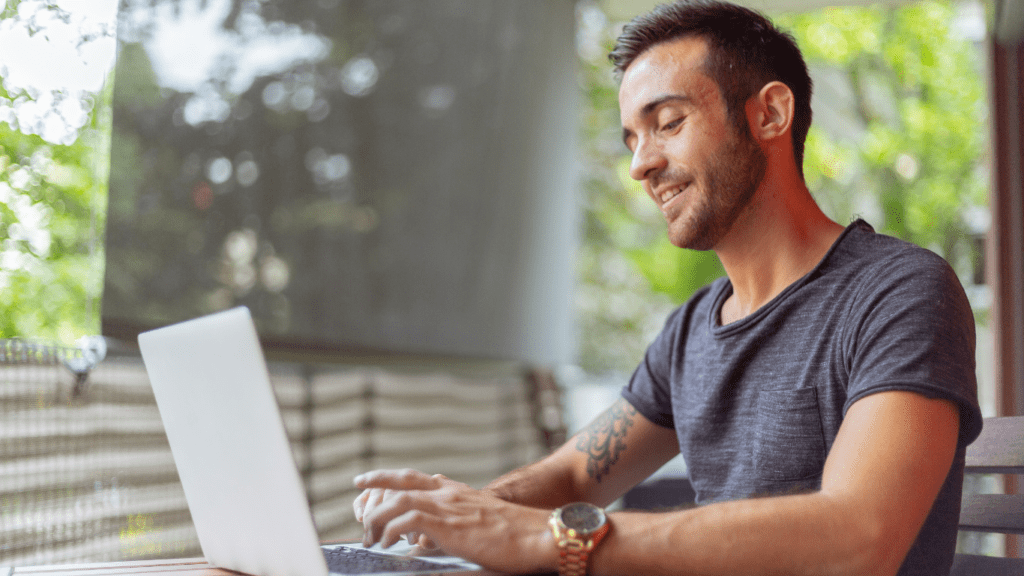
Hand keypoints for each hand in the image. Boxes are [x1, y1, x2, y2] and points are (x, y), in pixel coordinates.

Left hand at [354, 468, 556, 572]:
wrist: (541, 535)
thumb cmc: (521, 535)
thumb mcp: (485, 521)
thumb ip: (462, 522)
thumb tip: (439, 534)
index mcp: (459, 492)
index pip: (417, 478)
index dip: (389, 478)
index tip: (368, 480)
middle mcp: (451, 493)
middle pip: (403, 482)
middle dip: (375, 486)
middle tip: (357, 501)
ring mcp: (449, 506)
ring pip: (398, 501)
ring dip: (378, 517)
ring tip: (370, 535)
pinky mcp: (448, 524)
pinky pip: (407, 521)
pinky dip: (391, 531)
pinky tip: (387, 543)